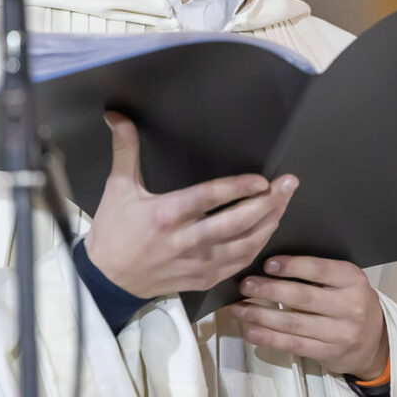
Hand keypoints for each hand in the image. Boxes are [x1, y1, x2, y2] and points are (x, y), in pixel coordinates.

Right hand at [83, 112, 294, 297]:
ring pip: (244, 245)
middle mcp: (185, 241)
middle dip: (268, 203)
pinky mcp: (203, 279)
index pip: (209, 198)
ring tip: (284, 203)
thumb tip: (117, 115)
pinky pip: (239, 263)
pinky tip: (268, 229)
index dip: (239, 188)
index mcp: (166, 215)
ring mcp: (197, 263)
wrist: (107, 281)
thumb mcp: (118, 188)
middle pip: (236, 223)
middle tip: (288, 185)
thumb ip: (126, 150)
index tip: (262, 180)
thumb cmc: (114, 232)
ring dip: (269, 223)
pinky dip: (258, 246)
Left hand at [229, 256, 389, 380]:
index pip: (320, 269)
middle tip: (244, 285)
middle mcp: (350, 306)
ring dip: (261, 315)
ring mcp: (341, 333)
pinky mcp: (329, 353)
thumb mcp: (344, 283)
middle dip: (270, 290)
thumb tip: (271, 266)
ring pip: (294, 323)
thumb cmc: (350, 302)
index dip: (292, 266)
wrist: (374, 342)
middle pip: (303, 297)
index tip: (266, 264)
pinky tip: (251, 331)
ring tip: (238, 309)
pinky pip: (294, 345)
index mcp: (353, 280)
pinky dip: (269, 338)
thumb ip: (318, 274)